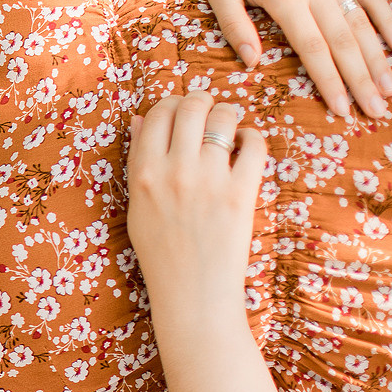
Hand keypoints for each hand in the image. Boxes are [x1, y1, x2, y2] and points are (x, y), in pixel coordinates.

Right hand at [126, 93, 267, 308]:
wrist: (192, 291)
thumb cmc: (161, 252)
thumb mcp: (136, 206)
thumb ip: (138, 161)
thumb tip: (140, 120)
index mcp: (144, 173)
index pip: (158, 113)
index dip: (172, 104)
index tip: (181, 112)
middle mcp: (175, 171)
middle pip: (191, 105)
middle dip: (202, 100)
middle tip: (209, 111)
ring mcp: (209, 180)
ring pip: (224, 117)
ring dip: (228, 114)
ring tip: (229, 129)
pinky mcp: (241, 192)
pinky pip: (254, 145)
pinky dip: (252, 138)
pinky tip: (246, 148)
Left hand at [202, 0, 391, 120]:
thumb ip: (235, 27)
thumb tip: (252, 64)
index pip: (312, 48)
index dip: (329, 81)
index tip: (342, 110)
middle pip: (344, 41)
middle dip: (362, 80)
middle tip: (376, 112)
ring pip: (363, 22)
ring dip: (379, 58)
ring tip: (391, 89)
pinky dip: (388, 20)